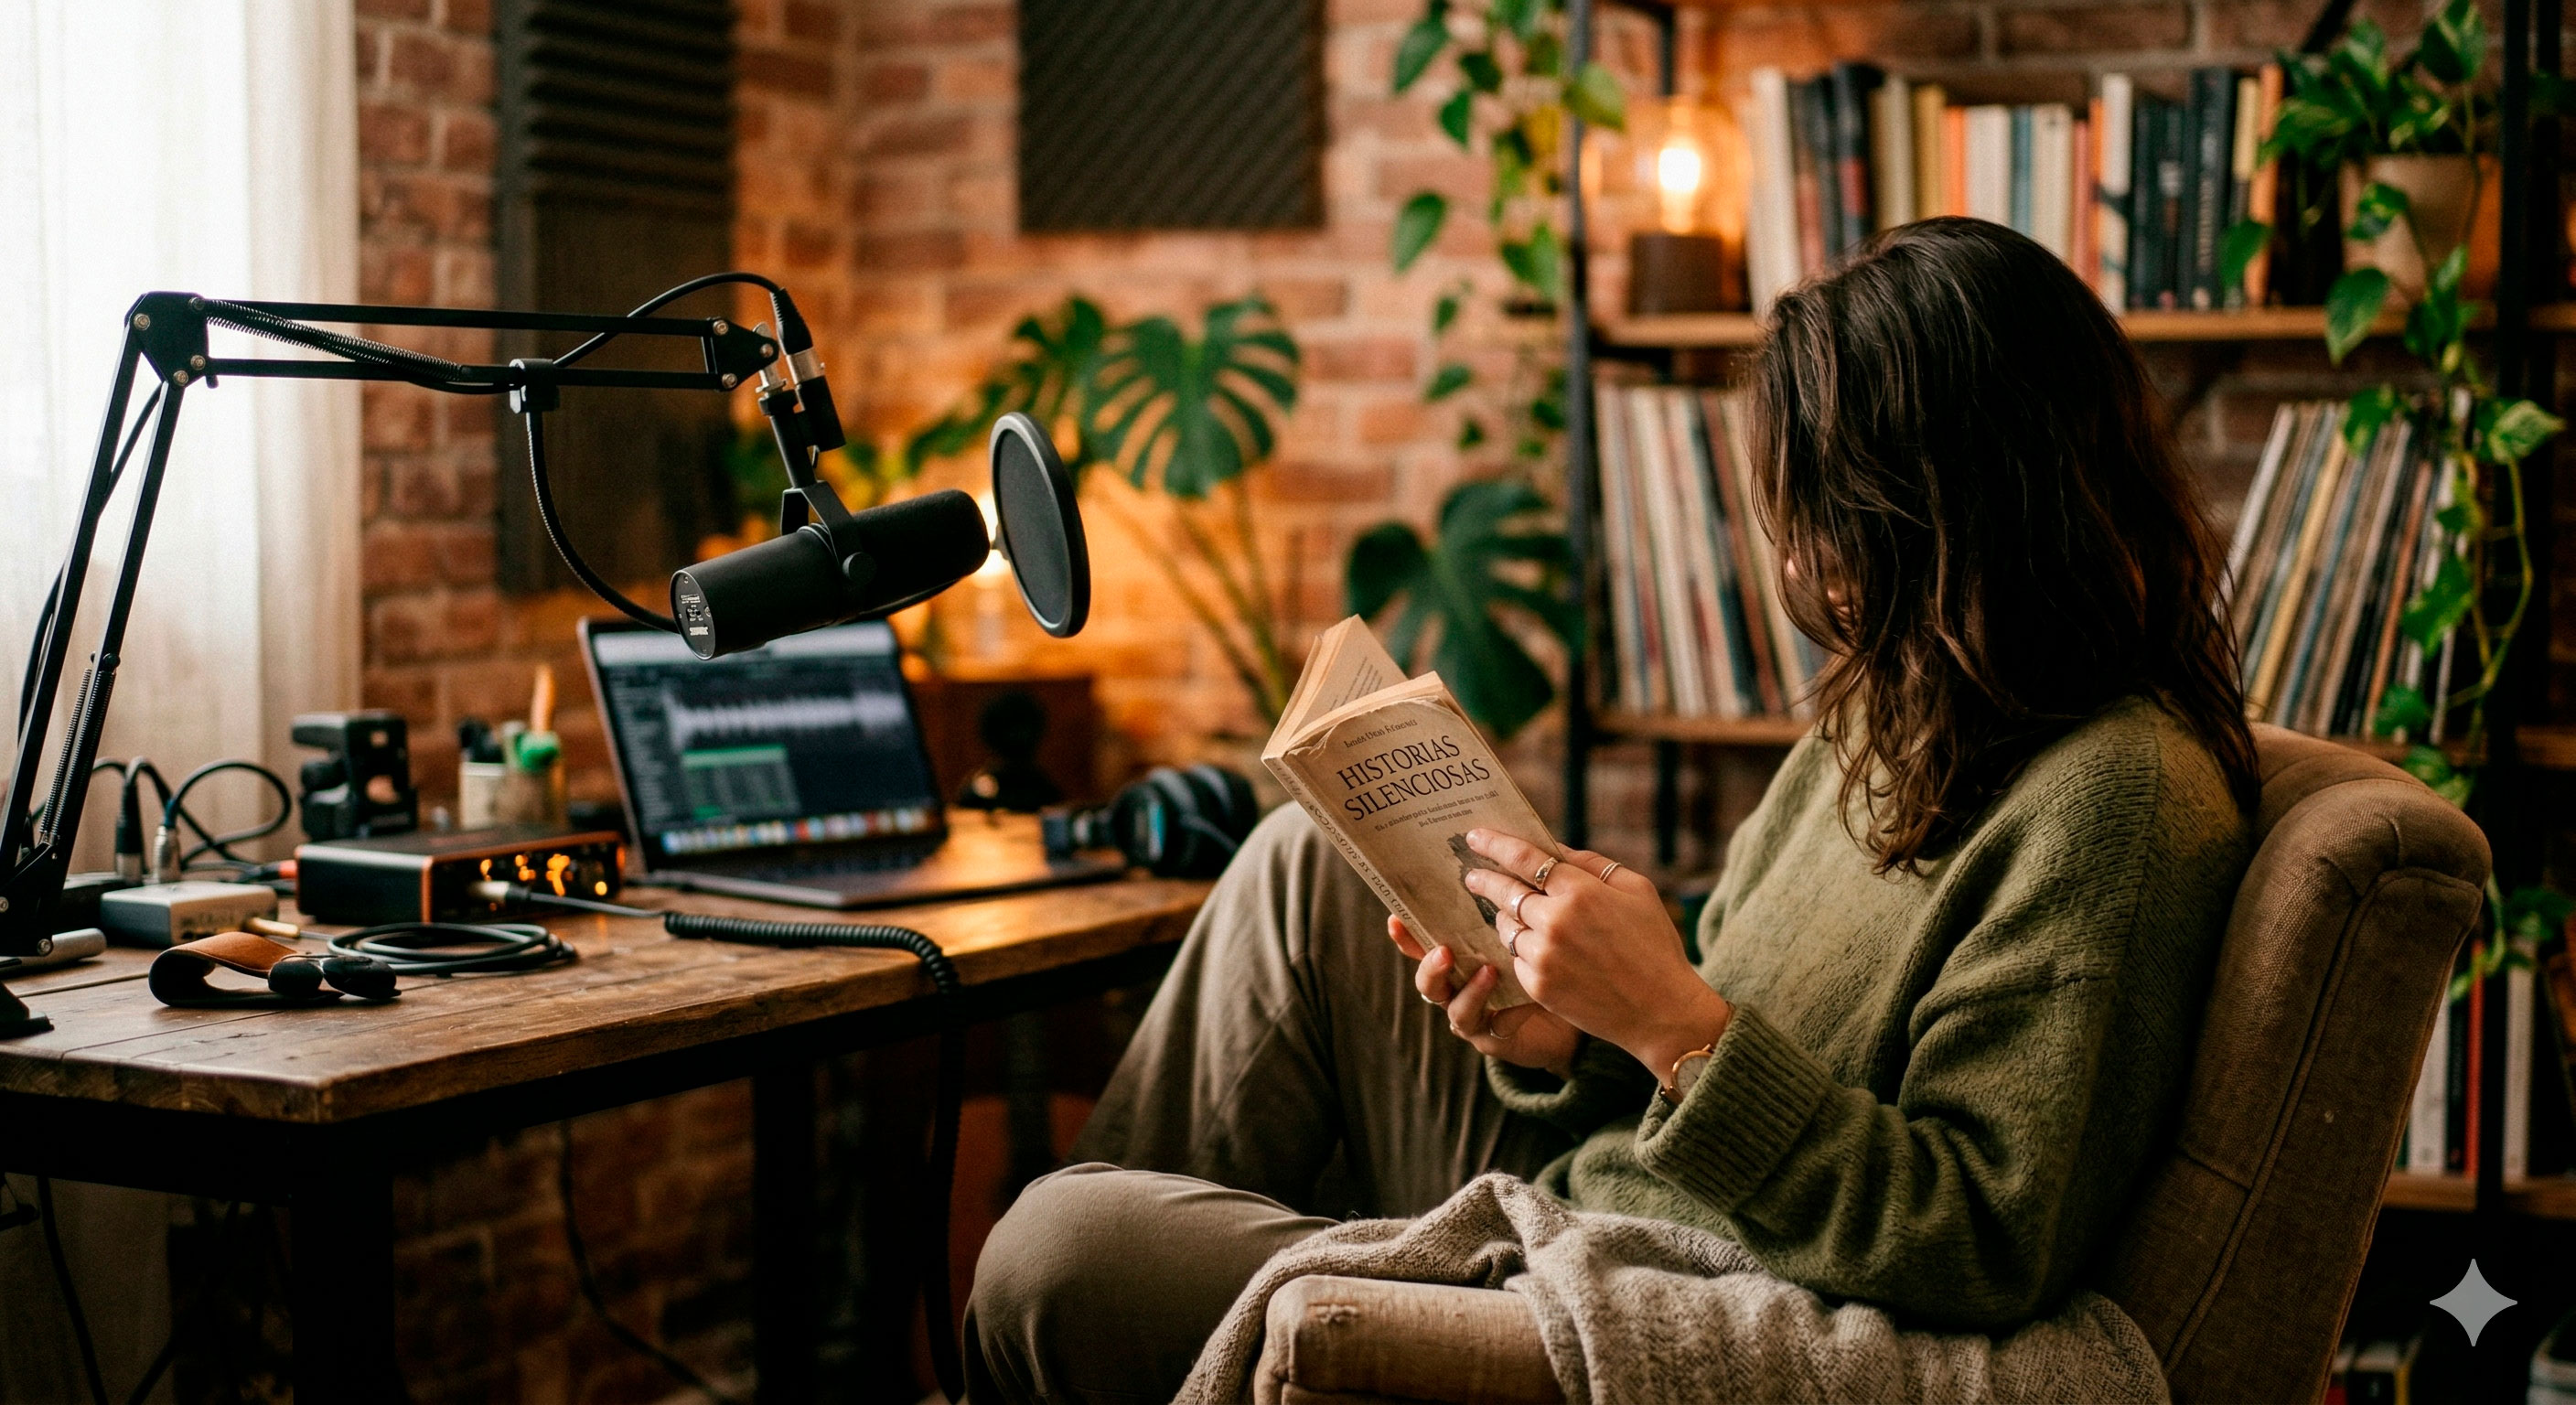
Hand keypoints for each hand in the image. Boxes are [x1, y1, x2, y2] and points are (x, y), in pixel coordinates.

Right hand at [1390, 916, 1580, 1078]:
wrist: (1564, 1011)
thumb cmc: (1541, 962)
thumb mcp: (1523, 931)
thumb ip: (1509, 905)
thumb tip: (1508, 858)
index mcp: (1456, 959)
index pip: (1423, 945)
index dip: (1406, 935)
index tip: (1396, 919)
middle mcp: (1455, 989)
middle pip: (1428, 982)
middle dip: (1431, 967)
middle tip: (1444, 951)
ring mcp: (1472, 1016)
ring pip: (1456, 1010)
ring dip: (1471, 991)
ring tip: (1490, 972)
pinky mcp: (1494, 1039)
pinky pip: (1496, 1028)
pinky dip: (1510, 1013)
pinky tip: (1529, 1002)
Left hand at [1460, 830, 1732, 1081]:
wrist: (1661, 1011)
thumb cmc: (1654, 944)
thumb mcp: (1636, 890)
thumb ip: (1591, 864)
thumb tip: (1553, 848)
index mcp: (1580, 891)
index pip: (1524, 858)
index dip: (1495, 844)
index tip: (1475, 836)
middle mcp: (1555, 921)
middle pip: (1505, 891)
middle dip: (1484, 880)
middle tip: (1472, 875)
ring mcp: (1543, 956)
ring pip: (1506, 927)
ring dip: (1504, 917)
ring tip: (1507, 912)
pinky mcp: (1537, 985)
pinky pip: (1514, 957)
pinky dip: (1519, 948)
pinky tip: (1529, 945)